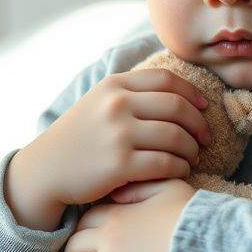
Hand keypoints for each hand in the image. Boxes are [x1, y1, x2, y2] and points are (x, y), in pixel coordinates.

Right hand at [6, 68, 211, 230]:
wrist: (45, 170)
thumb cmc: (78, 137)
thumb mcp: (98, 102)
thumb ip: (131, 93)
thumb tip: (179, 92)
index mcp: (114, 86)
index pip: (166, 80)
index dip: (193, 94)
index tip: (204, 108)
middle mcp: (116, 105)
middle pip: (177, 108)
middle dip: (199, 124)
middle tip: (206, 138)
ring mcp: (118, 135)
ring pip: (175, 137)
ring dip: (192, 149)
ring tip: (193, 156)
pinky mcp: (119, 165)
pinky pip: (165, 164)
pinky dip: (179, 168)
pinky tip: (180, 171)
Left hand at [58, 178, 196, 251]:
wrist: (202, 242)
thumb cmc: (191, 215)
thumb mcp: (167, 187)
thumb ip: (140, 187)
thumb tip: (117, 193)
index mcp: (118, 214)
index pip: (86, 222)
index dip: (79, 234)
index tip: (80, 246)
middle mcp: (108, 238)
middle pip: (73, 250)